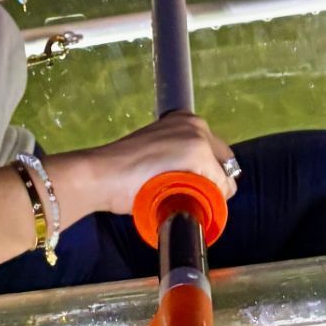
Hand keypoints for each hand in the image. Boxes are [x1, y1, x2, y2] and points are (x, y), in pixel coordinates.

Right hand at [66, 111, 236, 219]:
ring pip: (223, 177)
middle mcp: (196, 124)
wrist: (101, 174)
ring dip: (209, 194)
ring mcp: (199, 138)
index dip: (209, 176)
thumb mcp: (154, 156)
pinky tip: (185, 203)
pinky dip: (208, 201)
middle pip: (225, 164)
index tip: (191, 189)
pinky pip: (220, 187)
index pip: (216, 154)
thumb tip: (185, 181)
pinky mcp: (199, 155)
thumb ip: (173, 161)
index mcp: (185, 122)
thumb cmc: (120, 173)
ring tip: (181, 201)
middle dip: (213, 185)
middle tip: (187, 199)